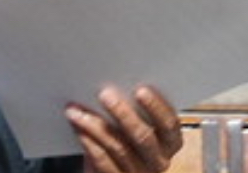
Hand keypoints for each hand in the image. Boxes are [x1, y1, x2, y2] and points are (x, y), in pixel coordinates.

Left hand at [65, 86, 183, 172]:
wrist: (111, 169)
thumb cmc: (126, 138)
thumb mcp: (136, 124)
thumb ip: (134, 108)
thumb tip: (114, 83)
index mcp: (170, 142)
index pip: (169, 124)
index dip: (156, 107)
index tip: (140, 90)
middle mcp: (159, 160)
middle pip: (144, 137)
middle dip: (123, 113)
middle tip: (104, 94)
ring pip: (119, 148)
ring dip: (95, 126)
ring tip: (77, 110)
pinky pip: (103, 162)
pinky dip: (89, 143)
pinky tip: (79, 129)